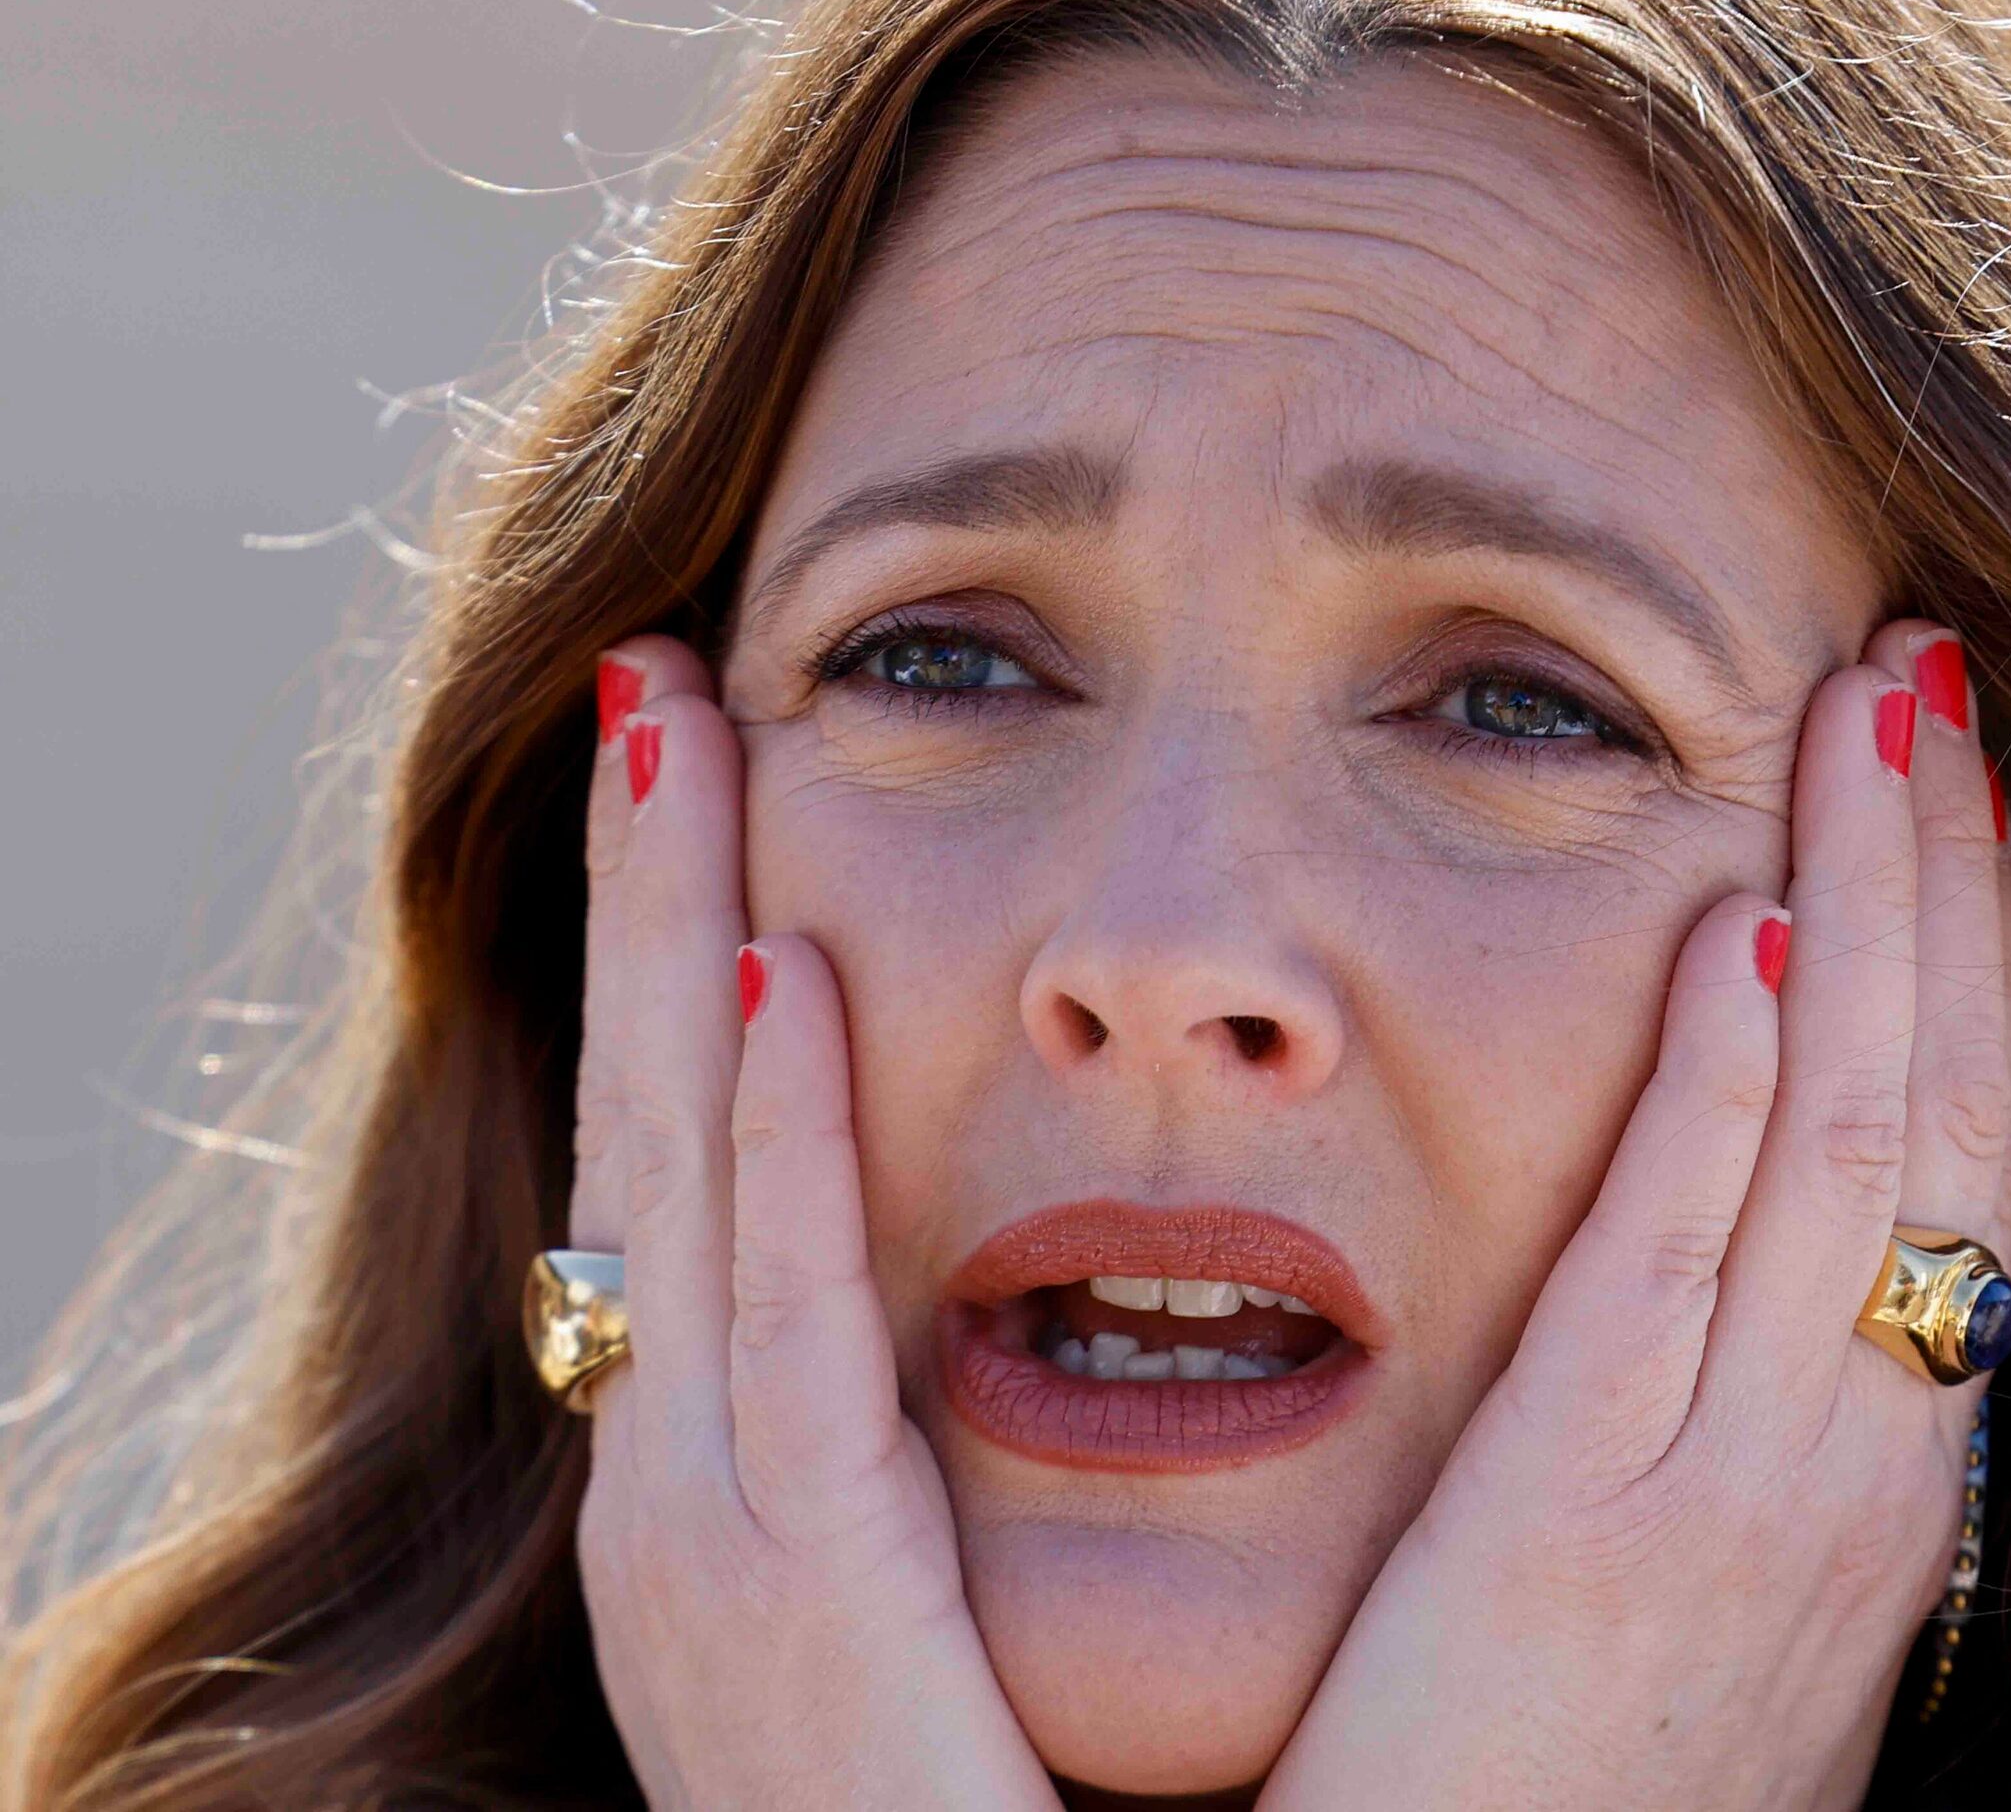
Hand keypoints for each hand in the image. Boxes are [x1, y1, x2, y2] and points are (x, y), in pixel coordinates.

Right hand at [566, 637, 1058, 1811]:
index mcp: (726, 1450)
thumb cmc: (970, 1788)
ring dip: (671, 948)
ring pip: (677, 1179)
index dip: (680, 947)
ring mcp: (703, 1528)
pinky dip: (765, 1165)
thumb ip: (917, 1405)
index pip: (694, 1149)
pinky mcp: (783, 1597)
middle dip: (647, 896)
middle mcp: (678, 1466)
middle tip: (660, 682)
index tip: (713, 758)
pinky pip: (782, 1333)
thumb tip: (990, 1257)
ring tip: (683, 737)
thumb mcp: (921, 1562)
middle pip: (651, 1120)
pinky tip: (777, 992)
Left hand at [1260, 621, 2010, 1811]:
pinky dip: (1732, 1089)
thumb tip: (1708, 1218)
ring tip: (1872, 712)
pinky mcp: (1598, 1525)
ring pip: (1865, 1144)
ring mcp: (1752, 1495)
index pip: (1968, 1155)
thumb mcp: (1702, 1569)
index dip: (1975, 954)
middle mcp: (1860, 1463)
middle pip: (1951, 1108)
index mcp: (1876, 1462)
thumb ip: (1717, 1398)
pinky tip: (1746, 932)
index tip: (1945, 786)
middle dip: (1954, 876)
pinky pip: (1688, 1260)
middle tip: (1925, 673)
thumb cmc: (1571, 1769)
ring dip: (1881, 911)